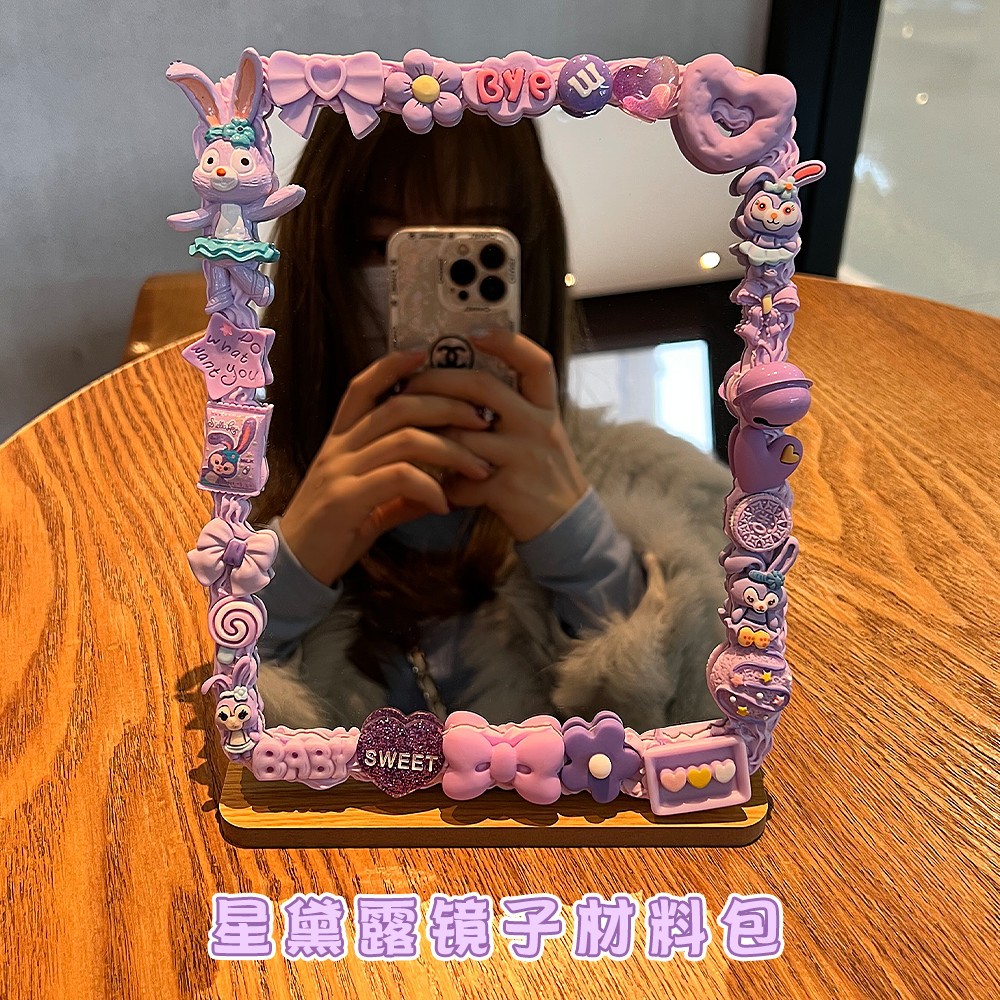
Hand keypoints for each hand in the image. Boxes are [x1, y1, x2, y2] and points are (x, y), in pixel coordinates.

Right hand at [278, 349, 494, 585]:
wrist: (293, 565)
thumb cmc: (335, 531)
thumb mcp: (372, 502)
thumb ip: (406, 490)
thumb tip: (448, 488)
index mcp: (342, 440)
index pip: (364, 387)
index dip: (393, 366)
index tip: (426, 353)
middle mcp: (340, 447)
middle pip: (399, 406)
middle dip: (447, 406)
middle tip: (483, 419)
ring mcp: (340, 470)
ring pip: (405, 439)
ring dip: (451, 450)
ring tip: (480, 468)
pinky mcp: (346, 498)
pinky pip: (398, 477)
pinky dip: (430, 487)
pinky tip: (446, 504)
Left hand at [399, 330, 589, 542]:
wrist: (565, 524)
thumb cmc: (542, 473)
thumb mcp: (540, 433)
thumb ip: (513, 408)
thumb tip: (461, 381)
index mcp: (545, 409)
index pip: (536, 363)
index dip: (507, 341)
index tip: (474, 332)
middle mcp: (538, 427)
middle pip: (482, 388)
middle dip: (437, 381)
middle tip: (409, 384)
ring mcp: (524, 458)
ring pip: (462, 436)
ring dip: (433, 439)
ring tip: (416, 440)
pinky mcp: (509, 491)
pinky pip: (462, 481)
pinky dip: (446, 485)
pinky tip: (442, 488)